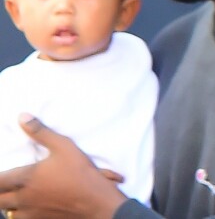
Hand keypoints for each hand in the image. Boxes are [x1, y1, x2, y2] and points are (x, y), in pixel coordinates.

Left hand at [0, 114, 126, 218]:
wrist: (94, 199)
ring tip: (12, 195)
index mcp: (26, 178)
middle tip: (3, 184)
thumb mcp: (63, 145)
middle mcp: (24, 198)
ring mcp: (31, 212)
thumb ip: (40, 132)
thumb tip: (22, 117)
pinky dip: (19, 213)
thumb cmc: (79, 171)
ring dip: (8, 203)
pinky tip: (26, 207)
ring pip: (9, 212)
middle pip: (0, 199)